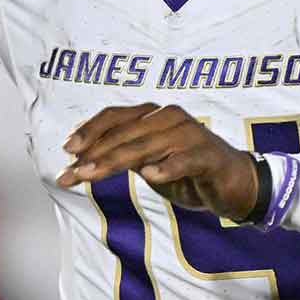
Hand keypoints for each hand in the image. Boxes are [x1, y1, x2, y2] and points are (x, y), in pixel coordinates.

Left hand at [56, 103, 259, 220]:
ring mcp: (189, 134)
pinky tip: (151, 175)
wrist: (233, 184)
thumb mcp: (148, 162)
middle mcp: (169, 118)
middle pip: (124, 132)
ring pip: (146, 146)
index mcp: (153, 116)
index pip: (115, 117)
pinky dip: (168, 167)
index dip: (89, 130)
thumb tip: (81, 157)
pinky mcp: (207, 155)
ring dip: (115, 160)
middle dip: (93, 153)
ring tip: (91, 175)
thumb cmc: (186, 170)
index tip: (66, 149)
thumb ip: (121, 154)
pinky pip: (184, 159)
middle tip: (71, 172)